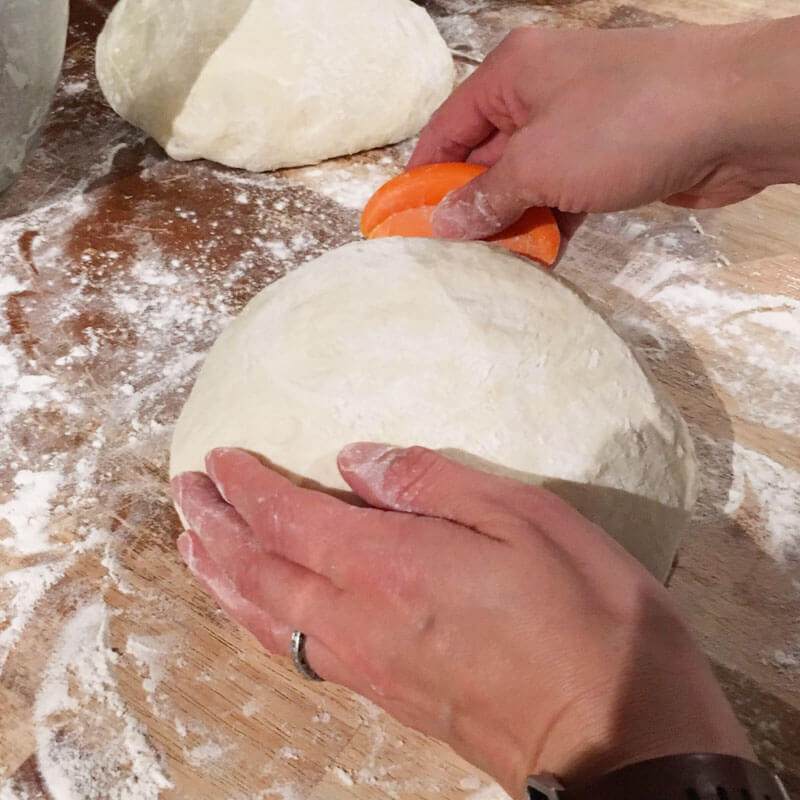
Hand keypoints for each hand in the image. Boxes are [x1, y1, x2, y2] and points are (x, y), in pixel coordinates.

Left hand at [172, 445, 751, 795]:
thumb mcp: (524, 516)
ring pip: (264, 617)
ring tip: (194, 546)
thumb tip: (355, 459)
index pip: (288, 518)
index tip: (219, 458)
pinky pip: (295, 650)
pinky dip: (258, 619)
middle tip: (184, 493)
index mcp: (389, 566)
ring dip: (222, 577)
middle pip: (258, 570)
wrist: (620, 741)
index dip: (245, 486)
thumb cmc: (587, 616)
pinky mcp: (386, 695)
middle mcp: (358, 619)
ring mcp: (367, 664)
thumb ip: (431, 481)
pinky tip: (258, 608)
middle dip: (214, 527)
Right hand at [409, 18, 799, 238]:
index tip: (407, 218)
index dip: (424, 174)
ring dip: (512, 222)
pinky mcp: (611, 157)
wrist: (735, 116)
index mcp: (513, 74)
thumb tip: (446, 223)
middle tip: (450, 255)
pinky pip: (565, 195)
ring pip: (528, 181)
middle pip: (487, 158)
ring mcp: (580, 125)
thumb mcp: (539, 163)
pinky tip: (539, 260)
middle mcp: (543, 94)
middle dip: (470, 206)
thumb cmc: (628, 120)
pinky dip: (551, 225)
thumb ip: (487, 197)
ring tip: (490, 267)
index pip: (449, 128)